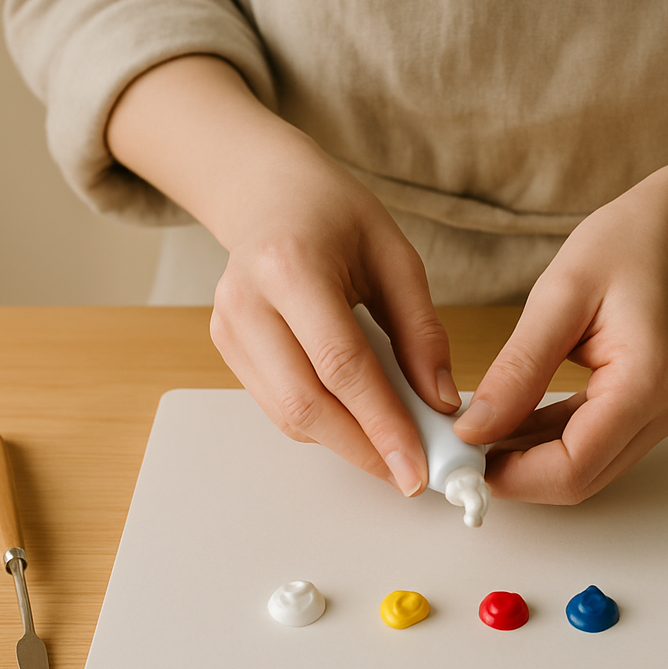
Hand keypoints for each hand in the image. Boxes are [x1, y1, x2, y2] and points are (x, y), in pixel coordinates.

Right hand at [209, 131, 461, 493]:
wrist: (267, 192)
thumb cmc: (335, 214)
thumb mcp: (395, 257)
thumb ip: (420, 331)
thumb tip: (440, 402)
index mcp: (290, 267)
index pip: (341, 366)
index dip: (382, 425)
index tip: (417, 468)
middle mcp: (247, 302)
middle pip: (306, 404)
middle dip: (364, 450)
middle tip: (410, 476)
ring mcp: (228, 328)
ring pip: (288, 415)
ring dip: (346, 444)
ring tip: (395, 453)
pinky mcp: (227, 347)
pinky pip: (278, 406)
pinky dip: (324, 425)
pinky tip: (359, 424)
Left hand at [453, 170, 667, 503]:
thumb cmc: (626, 245)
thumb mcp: (558, 297)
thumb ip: (517, 371)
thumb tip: (475, 430)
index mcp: (647, 381)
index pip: (574, 465)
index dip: (514, 476)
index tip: (463, 460)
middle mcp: (662, 409)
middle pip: (580, 479)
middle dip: (516, 474)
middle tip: (460, 449)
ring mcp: (659, 414)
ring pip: (585, 469)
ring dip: (527, 460)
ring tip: (476, 432)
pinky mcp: (646, 409)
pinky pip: (591, 443)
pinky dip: (546, 440)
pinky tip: (508, 420)